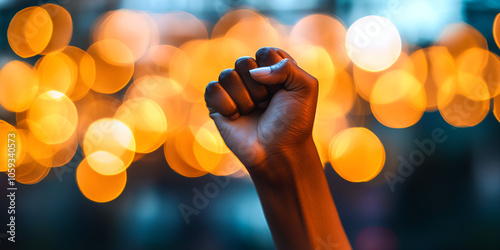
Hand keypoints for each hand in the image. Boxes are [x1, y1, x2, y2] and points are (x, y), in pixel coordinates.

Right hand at [204, 47, 318, 170]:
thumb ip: (288, 67)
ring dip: (244, 99)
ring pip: (227, 75)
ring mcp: (233, 89)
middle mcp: (252, 75)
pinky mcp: (217, 104)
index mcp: (272, 67)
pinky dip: (227, 105)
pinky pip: (212, 89)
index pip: (265, 53)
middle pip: (244, 62)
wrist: (278, 152)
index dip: (274, 73)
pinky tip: (236, 117)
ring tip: (253, 113)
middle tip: (267, 105)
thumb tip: (255, 71)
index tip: (282, 92)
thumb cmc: (294, 122)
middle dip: (259, 88)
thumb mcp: (305, 88)